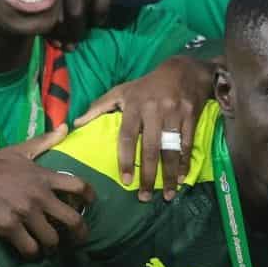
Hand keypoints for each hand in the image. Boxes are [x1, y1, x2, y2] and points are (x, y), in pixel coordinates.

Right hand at [0, 125, 94, 258]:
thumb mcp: (21, 151)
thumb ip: (45, 141)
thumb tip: (65, 127)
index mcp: (45, 177)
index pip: (80, 186)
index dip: (90, 197)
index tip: (90, 205)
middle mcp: (40, 196)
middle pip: (73, 220)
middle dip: (80, 233)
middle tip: (79, 239)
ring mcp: (25, 213)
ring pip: (52, 239)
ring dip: (54, 246)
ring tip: (52, 247)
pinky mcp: (9, 227)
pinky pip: (30, 248)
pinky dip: (33, 254)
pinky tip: (32, 253)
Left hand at [73, 56, 213, 201]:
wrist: (185, 69)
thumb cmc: (148, 84)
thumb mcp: (122, 90)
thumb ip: (99, 106)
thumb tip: (76, 123)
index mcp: (135, 105)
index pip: (127, 136)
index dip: (126, 159)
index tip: (125, 180)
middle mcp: (155, 111)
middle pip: (150, 148)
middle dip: (148, 175)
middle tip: (144, 197)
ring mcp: (175, 114)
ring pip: (171, 148)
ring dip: (169, 174)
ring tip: (167, 195)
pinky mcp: (191, 116)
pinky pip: (188, 143)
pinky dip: (185, 162)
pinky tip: (182, 178)